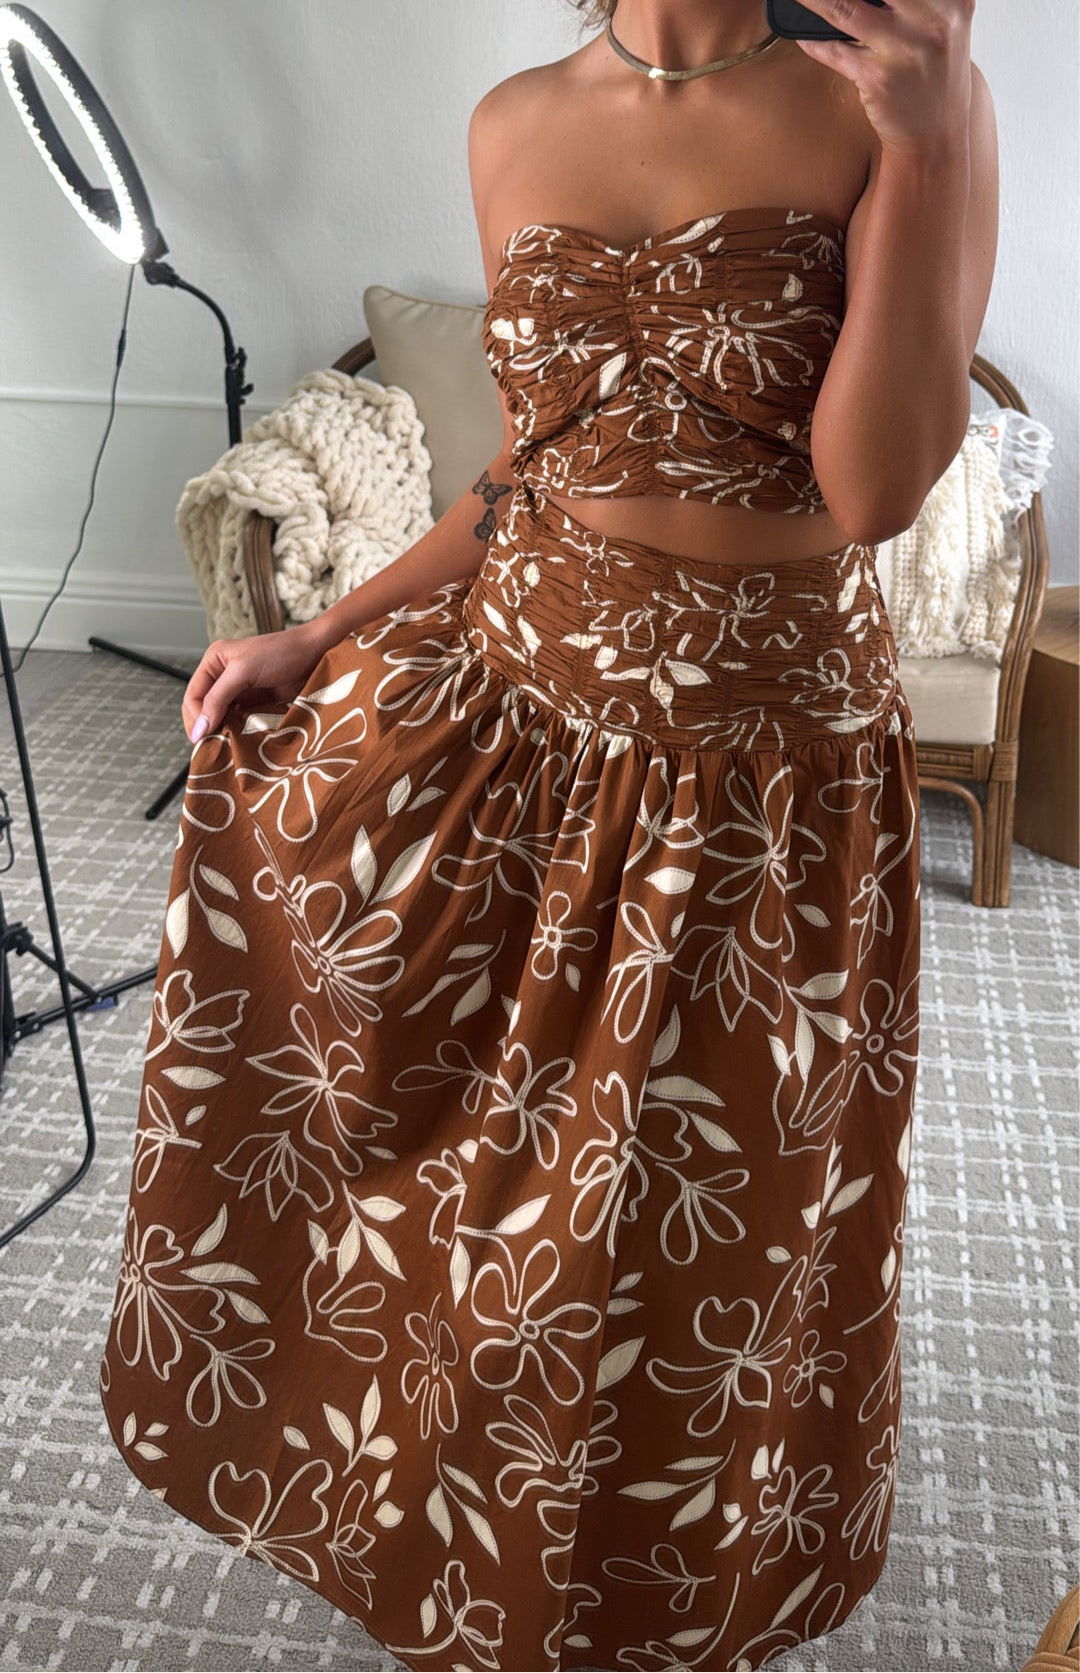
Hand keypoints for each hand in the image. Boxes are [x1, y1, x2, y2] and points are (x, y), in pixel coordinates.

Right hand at [181, 620, 333, 743]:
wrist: (317, 652)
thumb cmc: (282, 653)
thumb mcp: (243, 672)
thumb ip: (219, 699)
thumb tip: (199, 729)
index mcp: (214, 661)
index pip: (193, 695)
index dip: (194, 718)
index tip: (201, 740)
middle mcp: (223, 674)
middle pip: (203, 707)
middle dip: (205, 726)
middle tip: (210, 748)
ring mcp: (240, 688)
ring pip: (221, 716)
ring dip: (221, 731)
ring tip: (223, 748)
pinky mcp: (256, 700)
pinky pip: (239, 719)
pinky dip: (236, 731)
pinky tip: (239, 741)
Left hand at [790, 0, 973, 155]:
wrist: (935, 137)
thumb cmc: (933, 76)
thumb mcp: (940, 26)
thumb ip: (914, 3)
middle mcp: (932, 19)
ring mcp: (904, 49)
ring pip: (843, 7)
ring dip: (813, 0)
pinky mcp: (878, 78)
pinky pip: (834, 51)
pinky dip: (814, 42)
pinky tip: (803, 35)